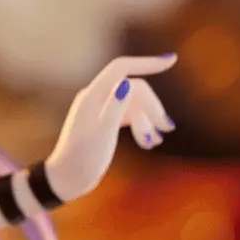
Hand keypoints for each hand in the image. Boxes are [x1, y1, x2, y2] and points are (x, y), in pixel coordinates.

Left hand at [44, 54, 177, 200]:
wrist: (67, 179)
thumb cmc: (82, 159)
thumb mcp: (101, 134)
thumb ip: (114, 109)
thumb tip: (127, 84)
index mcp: (92, 96)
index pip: (121, 68)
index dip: (146, 62)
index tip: (172, 61)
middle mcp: (95, 98)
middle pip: (134, 88)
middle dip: (152, 107)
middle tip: (167, 129)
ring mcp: (100, 109)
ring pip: (135, 103)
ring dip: (149, 120)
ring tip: (155, 142)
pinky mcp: (105, 122)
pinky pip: (130, 115)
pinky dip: (142, 125)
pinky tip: (150, 142)